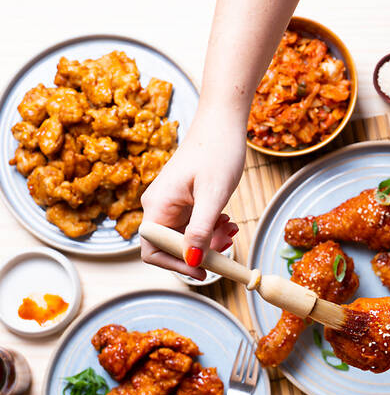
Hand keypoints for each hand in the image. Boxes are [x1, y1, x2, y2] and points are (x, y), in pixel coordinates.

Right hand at [140, 109, 244, 278]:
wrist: (222, 123)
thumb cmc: (217, 152)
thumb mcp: (213, 196)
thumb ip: (201, 230)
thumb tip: (193, 260)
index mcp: (157, 206)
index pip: (153, 251)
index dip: (177, 265)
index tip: (204, 271)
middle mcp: (158, 206)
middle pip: (172, 247)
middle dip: (200, 252)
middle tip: (228, 244)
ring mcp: (171, 204)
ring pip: (186, 238)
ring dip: (210, 241)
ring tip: (231, 229)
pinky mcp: (184, 201)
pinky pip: (194, 226)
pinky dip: (211, 229)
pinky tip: (228, 221)